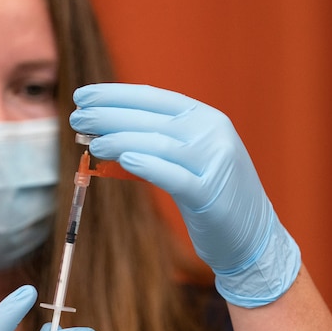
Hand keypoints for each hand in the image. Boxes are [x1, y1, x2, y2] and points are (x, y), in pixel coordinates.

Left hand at [70, 83, 300, 307]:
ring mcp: (215, 161)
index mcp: (207, 117)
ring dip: (120, 139)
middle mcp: (213, 133)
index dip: (115, 94)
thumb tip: (105, 130)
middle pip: (152, 118)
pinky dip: (146, 165)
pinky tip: (121, 160)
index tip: (83, 95)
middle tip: (77, 118)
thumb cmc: (213, 194)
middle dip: (109, 115)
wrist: (254, 236)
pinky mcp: (211, 194)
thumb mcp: (191, 157)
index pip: (154, 97)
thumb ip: (158, 140)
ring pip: (158, 143)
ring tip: (92, 142)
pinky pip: (173, 176)